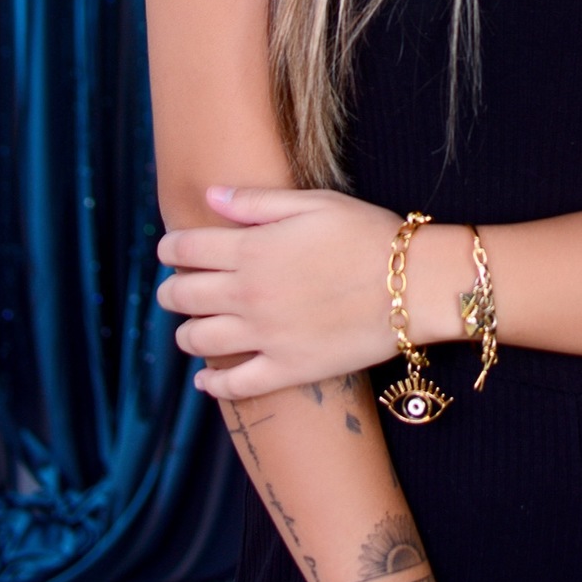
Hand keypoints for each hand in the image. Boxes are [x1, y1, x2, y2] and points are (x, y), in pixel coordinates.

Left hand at [157, 186, 403, 399]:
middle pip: (184, 297)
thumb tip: (210, 196)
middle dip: (171, 291)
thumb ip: (257, 202)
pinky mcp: (286, 370)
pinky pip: (234, 385)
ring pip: (199, 340)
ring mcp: (265, 336)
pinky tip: (206, 377)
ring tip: (191, 325)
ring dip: (186, 332)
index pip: (188, 250)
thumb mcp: (313, 204)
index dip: (171, 249)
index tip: (169, 250)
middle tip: (174, 289)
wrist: (412, 285)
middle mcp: (249, 296)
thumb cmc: (366, 234)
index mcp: (253, 251)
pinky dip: (211, 383)